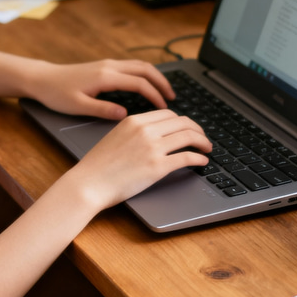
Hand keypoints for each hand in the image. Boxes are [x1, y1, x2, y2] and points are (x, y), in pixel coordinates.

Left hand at [28, 59, 175, 118]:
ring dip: (155, 76)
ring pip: (139, 65)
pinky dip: (144, 74)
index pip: (139, 83)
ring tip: (165, 91)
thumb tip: (125, 114)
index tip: (164, 108)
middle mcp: (109, 66)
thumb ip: (103, 110)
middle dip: (162, 82)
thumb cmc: (57, 94)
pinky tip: (147, 85)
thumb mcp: (78, 106)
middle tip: (173, 98)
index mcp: (105, 76)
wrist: (43, 79)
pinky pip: (131, 66)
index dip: (154, 95)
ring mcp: (107, 64)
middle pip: (145, 69)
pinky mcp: (104, 66)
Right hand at [59, 110, 211, 212]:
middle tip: (202, 137)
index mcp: (134, 120)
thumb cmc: (98, 166)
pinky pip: (187, 157)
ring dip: (203, 141)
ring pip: (188, 136)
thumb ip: (134, 131)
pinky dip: (199, 158)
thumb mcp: (115, 137)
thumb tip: (154, 135)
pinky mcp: (158, 166)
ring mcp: (152, 147)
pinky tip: (202, 161)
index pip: (168, 114)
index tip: (188, 128)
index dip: (183, 121)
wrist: (89, 183)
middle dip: (197, 129)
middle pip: (182, 122)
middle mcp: (145, 130)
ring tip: (206, 148)